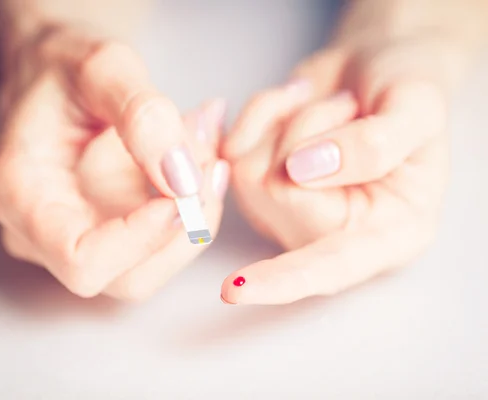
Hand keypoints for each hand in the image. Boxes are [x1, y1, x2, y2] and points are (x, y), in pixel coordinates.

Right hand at [0, 28, 228, 299]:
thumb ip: (142, 117)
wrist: (59, 73)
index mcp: (22, 195)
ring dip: (197, 216)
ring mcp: (79, 238)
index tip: (184, 191)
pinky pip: (164, 243)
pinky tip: (202, 157)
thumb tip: (184, 179)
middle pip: (128, 278)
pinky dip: (195, 207)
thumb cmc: (66, 66)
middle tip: (210, 157)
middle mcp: (44, 233)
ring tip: (207, 147)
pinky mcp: (111, 235)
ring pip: (155, 266)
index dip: (140, 240)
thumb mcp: (104, 67)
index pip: (80, 260)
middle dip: (183, 227)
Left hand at [221, 31, 455, 304]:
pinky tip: (298, 103)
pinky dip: (263, 110)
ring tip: (333, 107)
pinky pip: (231, 145)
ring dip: (288, 117)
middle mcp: (327, 233)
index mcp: (386, 233)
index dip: (284, 279)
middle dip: (309, 128)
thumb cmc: (408, 88)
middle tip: (350, 107)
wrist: (377, 66)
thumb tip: (301, 171)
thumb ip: (375, 145)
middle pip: (277, 191)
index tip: (234, 290)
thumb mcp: (418, 108)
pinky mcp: (256, 182)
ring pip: (248, 167)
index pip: (330, 268)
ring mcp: (285, 210)